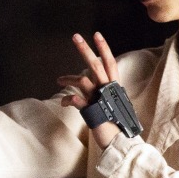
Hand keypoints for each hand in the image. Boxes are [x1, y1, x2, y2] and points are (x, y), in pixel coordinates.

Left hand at [56, 32, 122, 147]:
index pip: (110, 63)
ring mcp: (100, 99)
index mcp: (114, 87)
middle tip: (75, 37)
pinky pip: (76, 101)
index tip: (96, 35)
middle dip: (85, 49)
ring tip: (59, 80)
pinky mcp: (92, 111)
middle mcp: (108, 90)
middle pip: (96, 64)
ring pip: (83, 80)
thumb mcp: (112, 104)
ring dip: (69, 78)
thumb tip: (94, 85)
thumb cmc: (115, 124)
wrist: (119, 142)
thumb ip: (103, 93)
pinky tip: (64, 103)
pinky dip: (68, 100)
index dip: (104, 48)